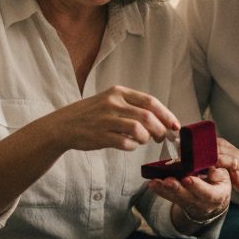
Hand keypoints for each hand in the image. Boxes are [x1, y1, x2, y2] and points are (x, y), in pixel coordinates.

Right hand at [48, 85, 179, 152]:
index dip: (166, 114)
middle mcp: (113, 103)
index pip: (150, 101)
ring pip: (138, 130)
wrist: (63, 125)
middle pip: (148, 116)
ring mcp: (105, 119)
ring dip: (146, 138)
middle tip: (162, 137)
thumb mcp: (110, 101)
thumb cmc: (92, 115)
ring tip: (143, 141)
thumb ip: (132, 107)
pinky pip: (125, 143)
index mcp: (118, 92)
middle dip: (160, 129)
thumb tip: (161, 120)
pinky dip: (132, 146)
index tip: (175, 125)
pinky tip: (128, 145)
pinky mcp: (100, 136)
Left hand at [148, 166, 230, 232]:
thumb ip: (218, 172)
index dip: (197, 186)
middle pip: (187, 196)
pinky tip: (151, 184)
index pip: (207, 193)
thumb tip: (210, 167)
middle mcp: (202, 203)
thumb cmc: (218, 184)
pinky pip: (168, 196)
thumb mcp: (224, 177)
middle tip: (167, 181)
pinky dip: (159, 190)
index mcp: (216, 196)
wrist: (213, 201)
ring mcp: (189, 203)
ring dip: (163, 189)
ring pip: (175, 197)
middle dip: (176, 188)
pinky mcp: (178, 201)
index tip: (187, 179)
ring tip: (154, 182)